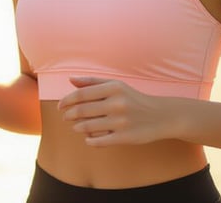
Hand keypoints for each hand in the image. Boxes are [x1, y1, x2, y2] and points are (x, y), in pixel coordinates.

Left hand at [57, 76, 174, 146]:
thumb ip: (93, 82)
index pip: (82, 94)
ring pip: (88, 127)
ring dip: (78, 127)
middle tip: (65, 117)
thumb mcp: (116, 85)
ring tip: (76, 126)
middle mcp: (117, 104)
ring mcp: (121, 122)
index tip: (60, 106)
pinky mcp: (125, 138)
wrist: (161, 116)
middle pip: (82, 111)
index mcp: (114, 88)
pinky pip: (99, 141)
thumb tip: (70, 80)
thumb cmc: (134, 99)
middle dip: (69, 115)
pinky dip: (90, 140)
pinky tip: (88, 138)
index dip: (67, 100)